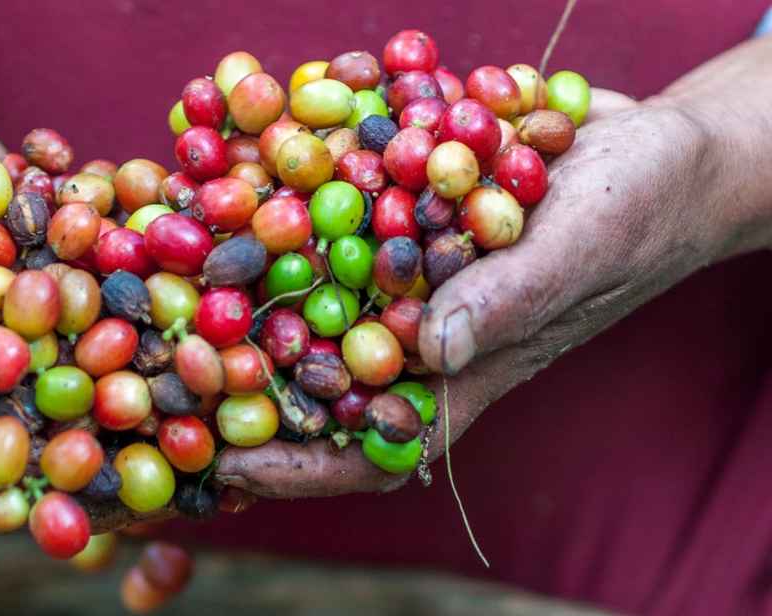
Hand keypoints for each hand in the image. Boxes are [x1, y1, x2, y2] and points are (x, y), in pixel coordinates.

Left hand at [215, 89, 752, 497]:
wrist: (655, 146)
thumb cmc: (639, 212)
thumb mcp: (583, 249)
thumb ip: (511, 300)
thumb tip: (435, 347)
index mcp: (467, 367)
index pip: (377, 439)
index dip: (306, 464)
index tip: (233, 467)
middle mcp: (423, 325)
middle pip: (323, 371)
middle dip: (250, 380)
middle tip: (170, 379)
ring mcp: (408, 270)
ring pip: (316, 295)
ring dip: (252, 292)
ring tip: (176, 286)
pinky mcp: (404, 211)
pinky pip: (338, 221)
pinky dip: (293, 206)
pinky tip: (240, 186)